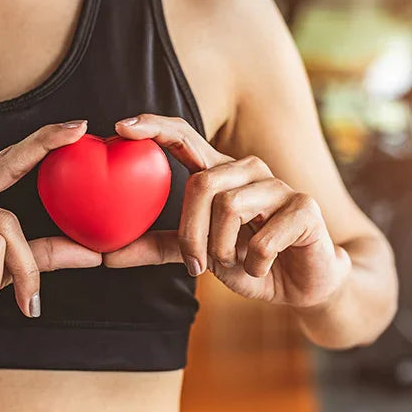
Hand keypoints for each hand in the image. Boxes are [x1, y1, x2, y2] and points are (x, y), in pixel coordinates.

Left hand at [103, 115, 350, 308]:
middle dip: (191, 232)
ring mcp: (278, 186)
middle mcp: (249, 170)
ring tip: (235, 265)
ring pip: (231, 206)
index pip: (186, 137)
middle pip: (203, 182)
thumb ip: (159, 247)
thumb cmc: (250, 261)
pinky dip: (254, 264)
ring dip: (224, 250)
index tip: (122, 127)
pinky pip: (262, 237)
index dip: (155, 127)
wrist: (302, 285)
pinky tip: (262, 268)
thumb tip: (106, 256)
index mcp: (221, 174)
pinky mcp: (304, 207)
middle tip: (195, 264)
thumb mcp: (201, 254)